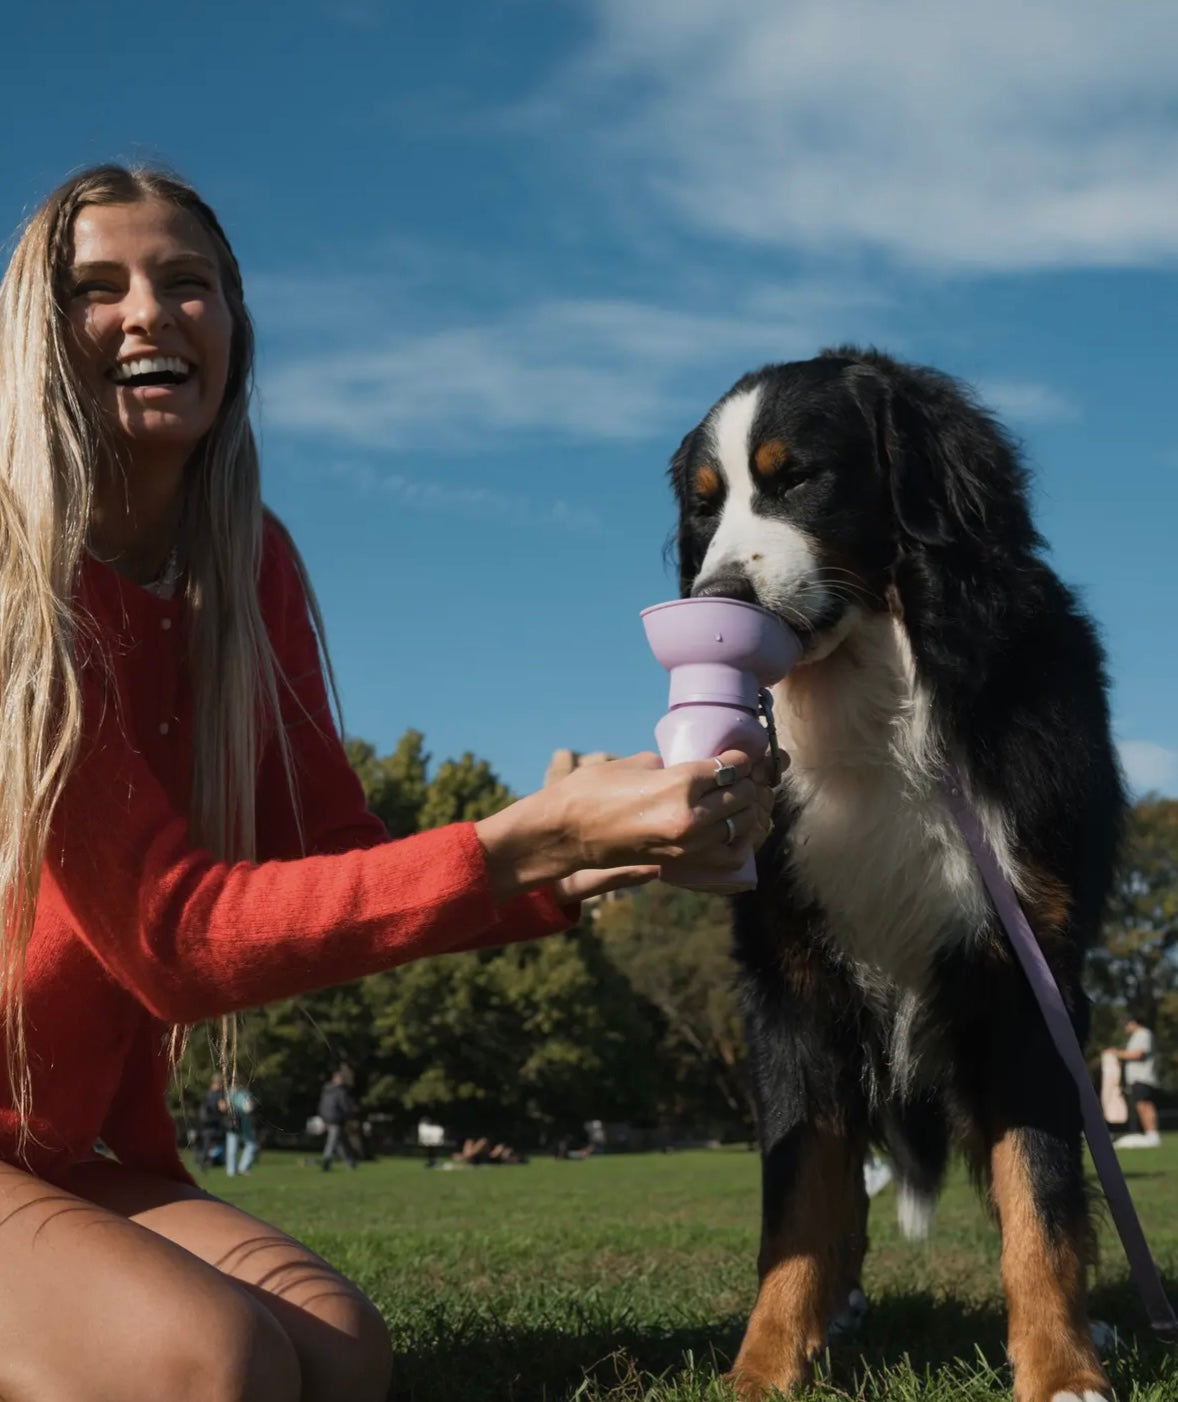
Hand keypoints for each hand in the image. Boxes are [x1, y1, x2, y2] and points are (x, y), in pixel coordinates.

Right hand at [476, 747, 779, 902]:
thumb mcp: (638, 764)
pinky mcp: (683, 862)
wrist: (567, 834)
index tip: (743, 755)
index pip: (731, 768)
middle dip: (750, 783)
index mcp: (681, 784)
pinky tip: (739, 828)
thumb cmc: (594, 790)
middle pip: (742, 796)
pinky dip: (741, 840)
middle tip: (751, 774)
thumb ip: (675, 765)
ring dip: (750, 811)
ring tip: (749, 799)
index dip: (742, 759)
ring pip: (742, 826)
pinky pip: (729, 853)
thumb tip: (700, 766)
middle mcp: (691, 817)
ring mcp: (689, 845)